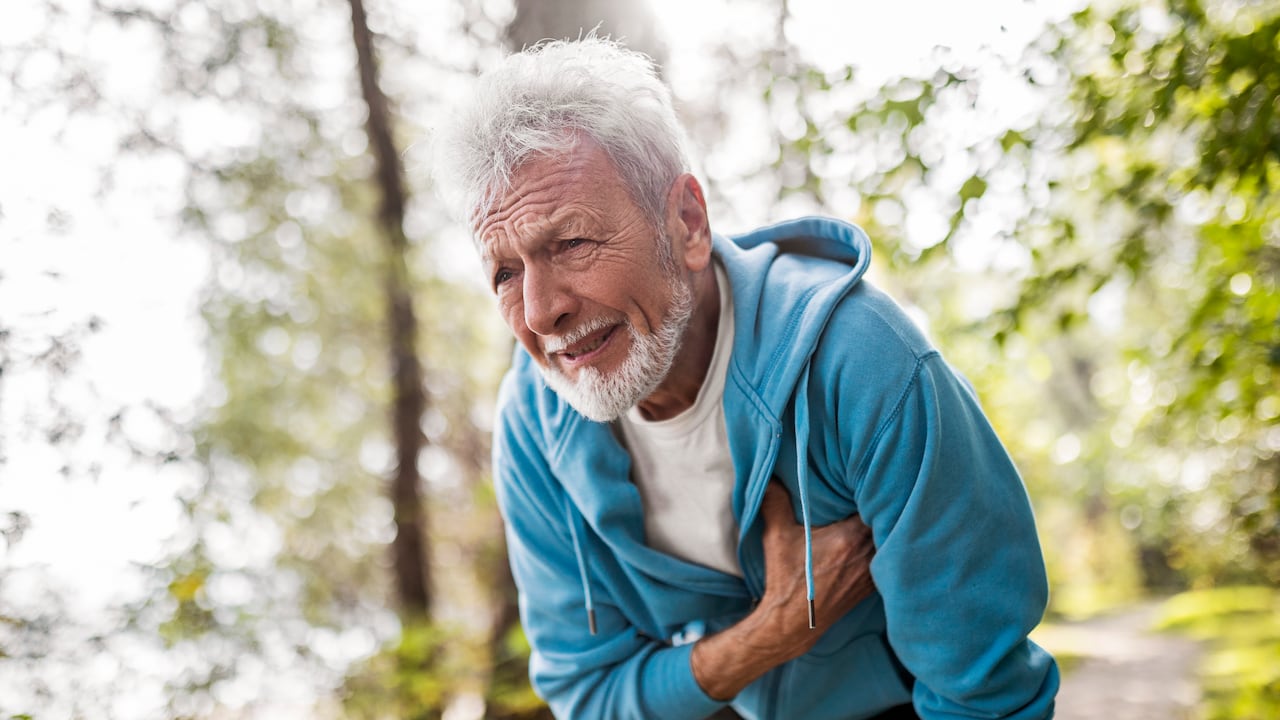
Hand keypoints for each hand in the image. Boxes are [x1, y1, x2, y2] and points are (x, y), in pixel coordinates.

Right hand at [691, 481, 875, 699]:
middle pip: (887, 520)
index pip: (875, 505)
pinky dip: (883, 546)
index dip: (875, 489)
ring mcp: (872, 571)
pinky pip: (886, 557)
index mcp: (849, 539)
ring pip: (890, 539)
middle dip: (881, 504)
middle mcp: (867, 554)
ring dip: (884, 526)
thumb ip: (774, 503)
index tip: (868, 479)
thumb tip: (768, 477)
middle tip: (876, 490)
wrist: (793, 622)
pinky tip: (875, 539)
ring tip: (879, 510)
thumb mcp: (776, 538)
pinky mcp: (872, 584)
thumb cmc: (785, 579)